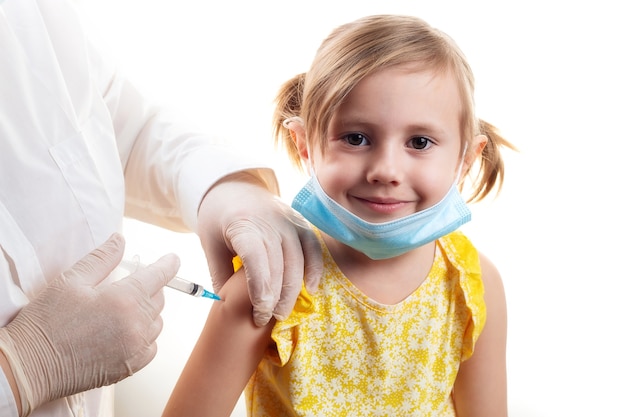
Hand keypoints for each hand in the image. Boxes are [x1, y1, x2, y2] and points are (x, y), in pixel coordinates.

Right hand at [0, 233, 178, 415]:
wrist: (30, 366)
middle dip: (151, 287)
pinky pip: (151, 346)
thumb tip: (120, 240)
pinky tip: (126, 331)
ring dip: (148, 312)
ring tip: (124, 309)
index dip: (168, 264)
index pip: (159, 276)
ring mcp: (135, 348)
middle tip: (130, 285)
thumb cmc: (47, 321)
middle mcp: (136, 324)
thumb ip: (102, 258)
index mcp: (124, 299)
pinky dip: (145, 335)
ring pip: (157, 322)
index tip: (173, 259)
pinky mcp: (130, 367)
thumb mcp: (71, 280)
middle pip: (158, 299)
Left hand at [198, 172, 321, 325]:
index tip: (259, 313)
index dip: (260, 290)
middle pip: (279, 266)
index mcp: (243, 225)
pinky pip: (313, 248)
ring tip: (281, 313)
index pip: (257, 260)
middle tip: (265, 320)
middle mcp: (270, 222)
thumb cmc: (218, 219)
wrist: (233, 187)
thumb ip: (220, 274)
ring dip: (292, 291)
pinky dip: (315, 269)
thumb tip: (228, 308)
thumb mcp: (209, 244)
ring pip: (298, 261)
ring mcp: (289, 221)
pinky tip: (311, 288)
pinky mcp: (300, 223)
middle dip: (274, 298)